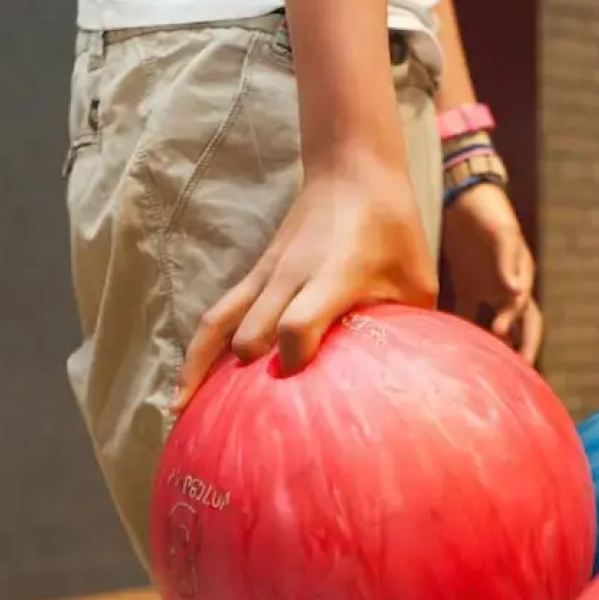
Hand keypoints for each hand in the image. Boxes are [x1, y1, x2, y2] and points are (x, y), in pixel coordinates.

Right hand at [172, 154, 436, 412]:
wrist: (351, 172)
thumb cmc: (392, 228)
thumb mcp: (416, 278)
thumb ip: (411, 329)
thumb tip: (413, 385)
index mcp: (334, 275)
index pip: (299, 323)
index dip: (295, 358)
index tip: (301, 391)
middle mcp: (290, 276)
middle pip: (252, 333)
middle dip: (249, 378)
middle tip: (252, 427)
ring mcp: (265, 275)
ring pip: (219, 324)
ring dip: (199, 369)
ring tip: (182, 415)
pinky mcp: (253, 276)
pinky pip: (215, 316)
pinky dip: (197, 351)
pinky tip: (183, 390)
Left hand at [442, 182, 542, 362]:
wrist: (464, 194)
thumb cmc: (487, 211)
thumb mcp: (501, 231)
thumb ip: (508, 261)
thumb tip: (516, 292)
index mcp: (520, 278)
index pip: (527, 316)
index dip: (520, 335)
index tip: (504, 345)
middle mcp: (508, 288)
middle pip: (521, 329)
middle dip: (521, 352)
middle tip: (518, 378)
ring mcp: (489, 288)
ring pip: (496, 326)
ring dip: (495, 347)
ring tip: (489, 373)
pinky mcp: (468, 285)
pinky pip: (467, 314)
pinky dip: (462, 330)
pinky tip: (453, 350)